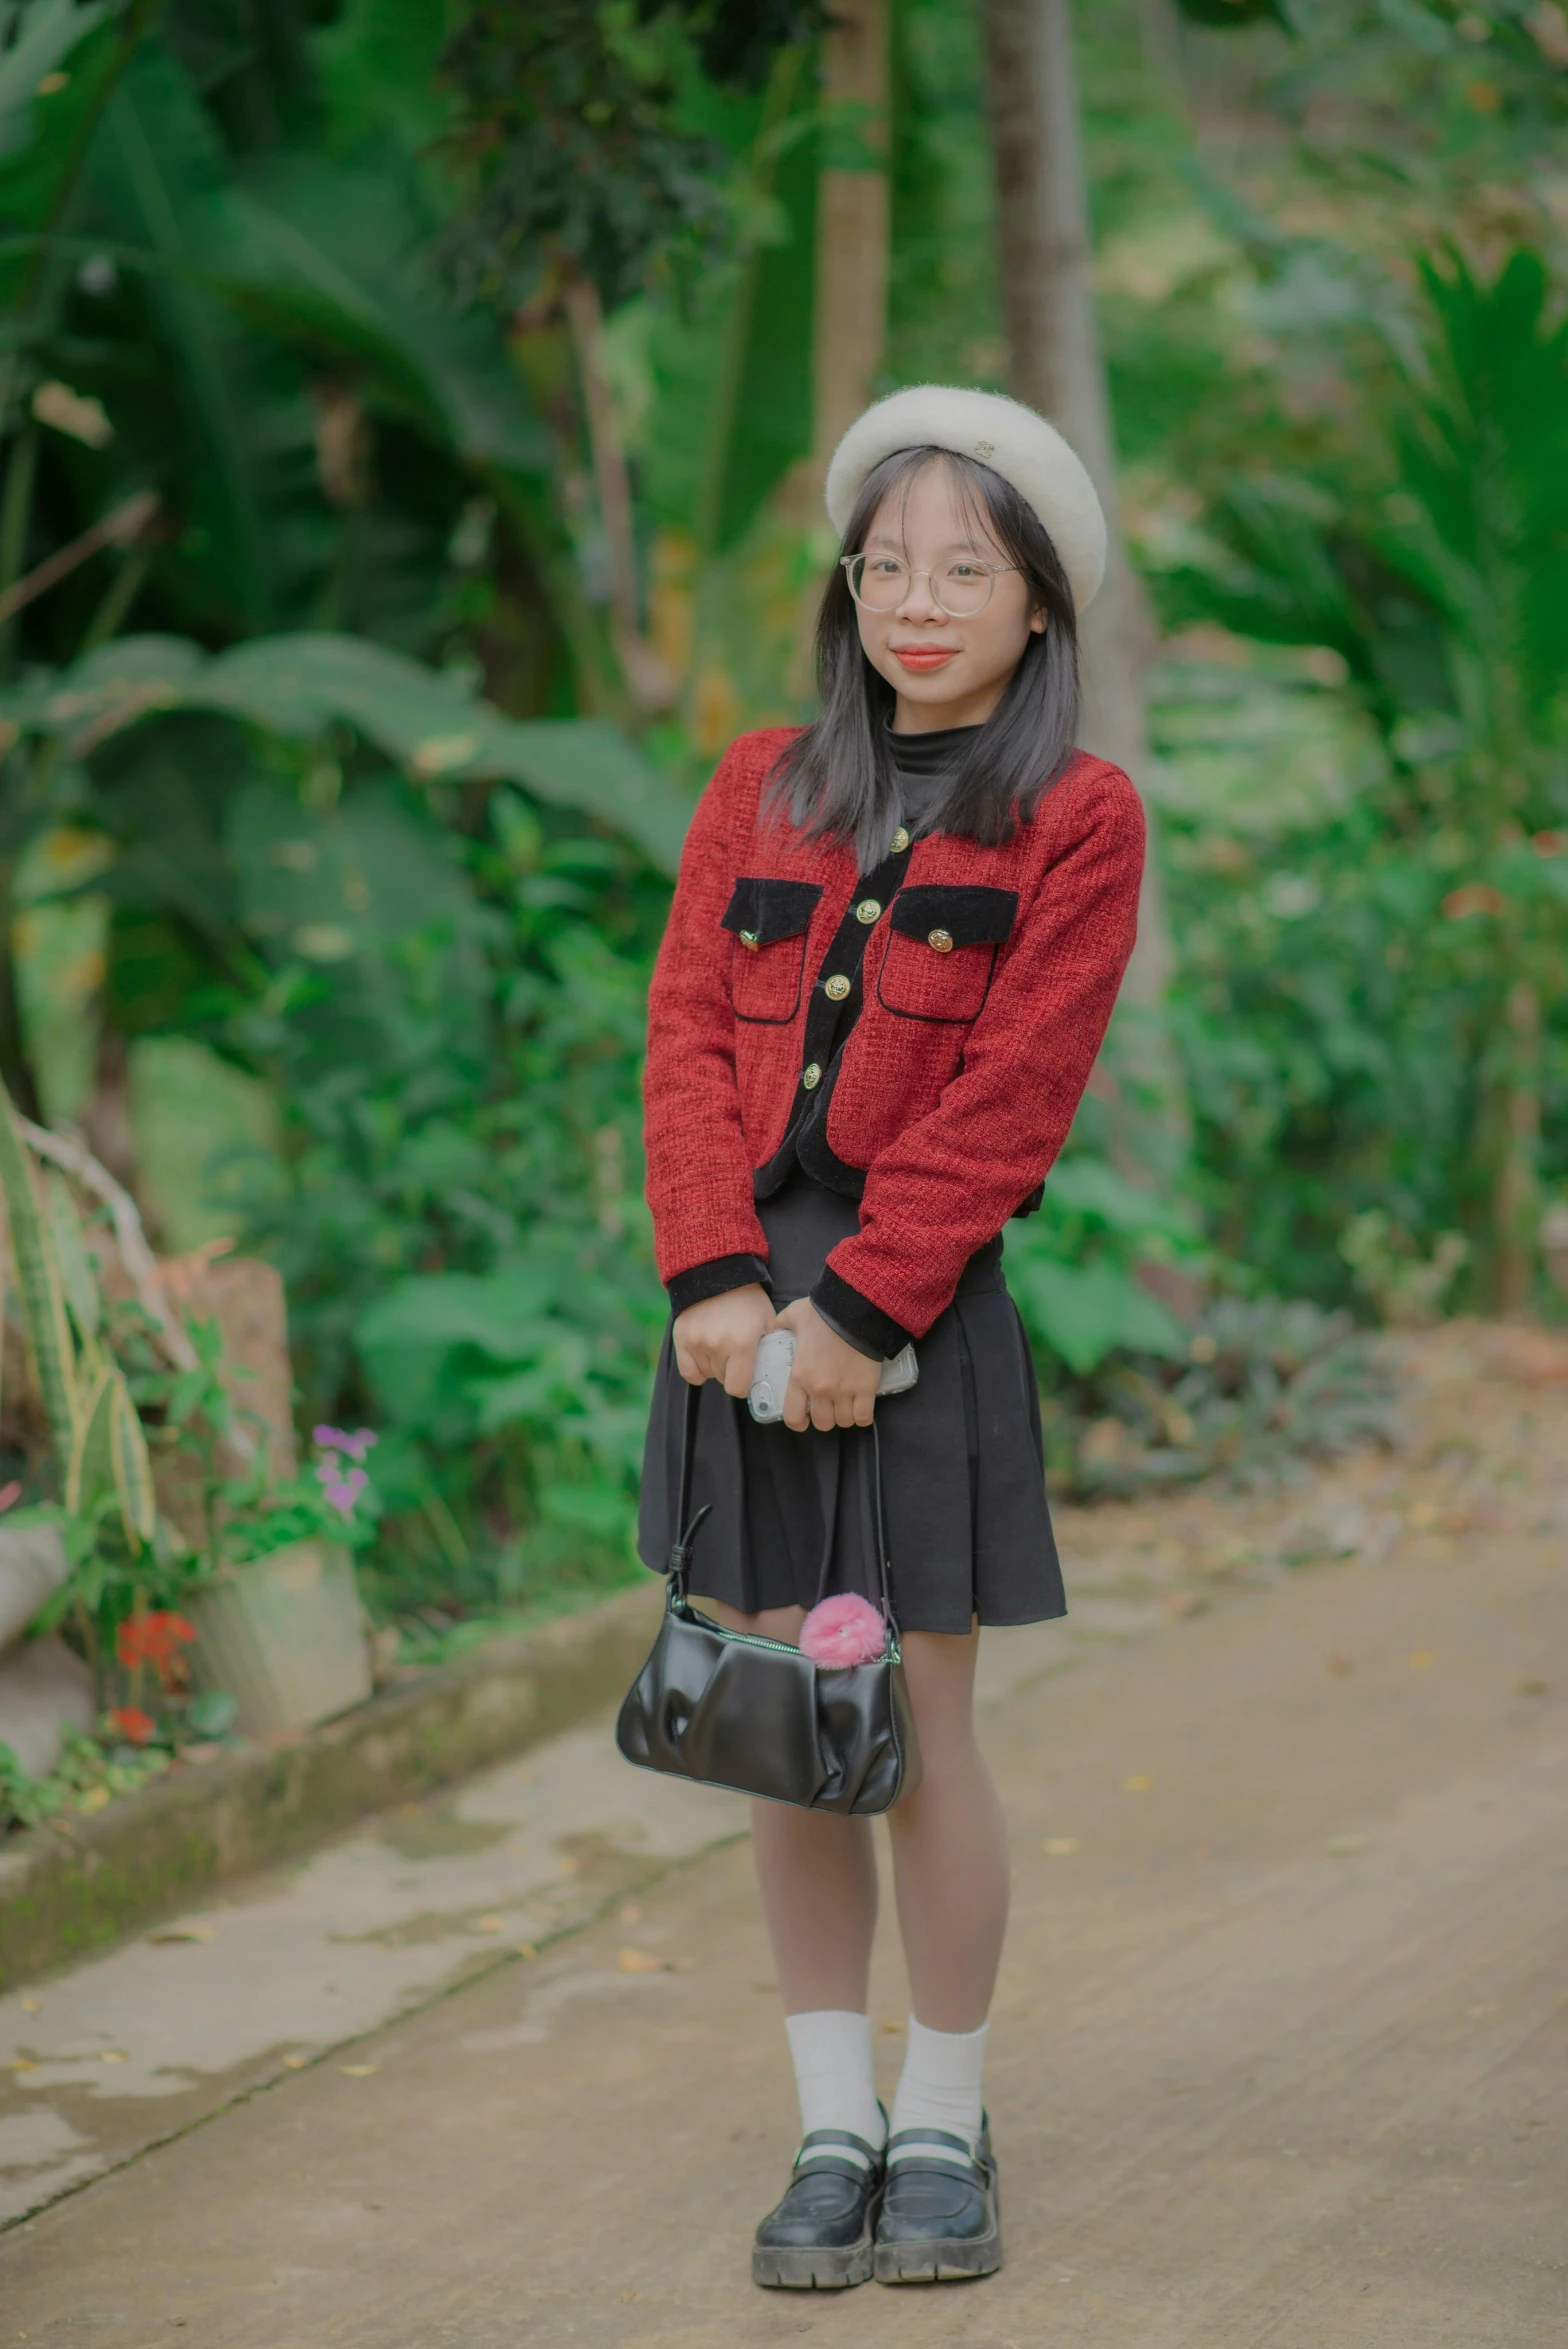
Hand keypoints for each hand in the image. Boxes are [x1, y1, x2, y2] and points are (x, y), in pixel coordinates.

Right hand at [672, 1283, 775, 1398]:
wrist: (720, 1273)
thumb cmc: (749, 1300)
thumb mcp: (769, 1322)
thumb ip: (771, 1349)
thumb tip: (773, 1375)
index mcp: (742, 1344)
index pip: (737, 1388)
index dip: (744, 1385)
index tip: (747, 1376)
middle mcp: (717, 1345)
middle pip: (723, 1380)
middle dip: (731, 1371)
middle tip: (736, 1353)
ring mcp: (696, 1342)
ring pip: (707, 1374)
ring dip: (715, 1367)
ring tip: (721, 1346)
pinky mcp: (681, 1338)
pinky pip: (688, 1371)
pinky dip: (697, 1369)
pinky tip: (705, 1357)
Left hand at [774, 1297, 880, 1431]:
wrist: (857, 1311)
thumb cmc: (824, 1313)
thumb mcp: (793, 1315)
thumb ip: (782, 1324)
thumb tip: (776, 1327)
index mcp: (799, 1376)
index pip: (793, 1417)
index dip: (798, 1422)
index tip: (804, 1417)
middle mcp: (820, 1390)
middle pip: (822, 1423)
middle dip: (825, 1417)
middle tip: (828, 1406)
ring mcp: (844, 1391)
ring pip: (844, 1422)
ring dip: (844, 1415)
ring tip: (846, 1404)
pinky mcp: (867, 1389)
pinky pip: (864, 1418)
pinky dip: (862, 1416)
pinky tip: (861, 1406)